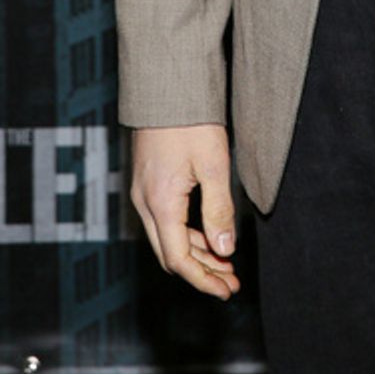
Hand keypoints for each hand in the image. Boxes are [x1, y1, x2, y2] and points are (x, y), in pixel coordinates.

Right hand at [130, 123, 239, 298]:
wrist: (165, 83)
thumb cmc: (190, 119)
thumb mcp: (213, 164)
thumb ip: (218, 210)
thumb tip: (225, 250)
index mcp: (160, 203)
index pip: (179, 259)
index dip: (203, 280)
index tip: (227, 290)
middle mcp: (145, 202)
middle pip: (170, 254)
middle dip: (201, 271)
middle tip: (230, 281)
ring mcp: (143, 191)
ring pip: (166, 238)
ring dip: (196, 253)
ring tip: (226, 262)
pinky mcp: (147, 181)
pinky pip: (164, 220)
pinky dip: (186, 233)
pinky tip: (208, 234)